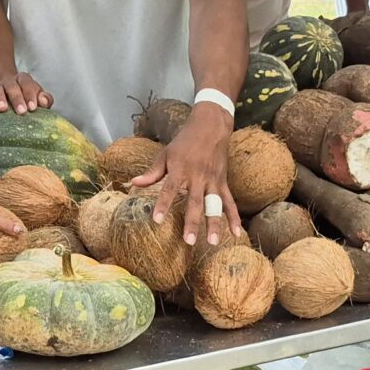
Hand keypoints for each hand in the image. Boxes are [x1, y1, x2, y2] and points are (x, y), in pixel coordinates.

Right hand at [0, 70, 51, 112]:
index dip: (30, 94)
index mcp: (23, 81)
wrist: (12, 103)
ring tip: (2, 108)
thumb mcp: (39, 100)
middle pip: (12, 86)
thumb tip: (44, 101)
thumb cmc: (28, 103)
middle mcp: (9, 83)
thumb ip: (45, 100)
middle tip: (22, 111)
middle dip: (17, 98)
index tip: (33, 107)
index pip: (27, 83)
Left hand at [132, 111, 235, 246]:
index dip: (163, 204)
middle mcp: (198, 176)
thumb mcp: (165, 154)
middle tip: (188, 241)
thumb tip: (133, 183)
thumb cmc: (184, 142)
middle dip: (192, 222)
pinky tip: (236, 234)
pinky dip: (234, 218)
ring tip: (213, 243)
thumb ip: (152, 172)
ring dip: (214, 224)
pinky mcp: (223, 182)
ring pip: (215, 205)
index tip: (156, 220)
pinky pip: (230, 202)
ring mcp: (213, 180)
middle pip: (195, 202)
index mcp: (181, 169)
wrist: (210, 126)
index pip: (170, 189)